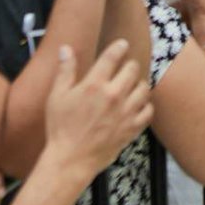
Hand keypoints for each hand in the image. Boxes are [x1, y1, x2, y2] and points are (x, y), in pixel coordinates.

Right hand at [44, 39, 152, 179]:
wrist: (70, 160)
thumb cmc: (61, 128)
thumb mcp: (56, 97)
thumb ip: (65, 71)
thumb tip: (66, 49)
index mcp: (94, 85)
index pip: (112, 56)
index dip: (119, 47)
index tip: (122, 44)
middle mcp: (113, 95)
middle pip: (132, 69)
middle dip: (129, 66)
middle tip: (125, 69)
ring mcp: (125, 112)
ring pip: (144, 88)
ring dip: (139, 84)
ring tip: (132, 86)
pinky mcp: (132, 128)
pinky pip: (148, 111)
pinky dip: (145, 106)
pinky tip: (137, 105)